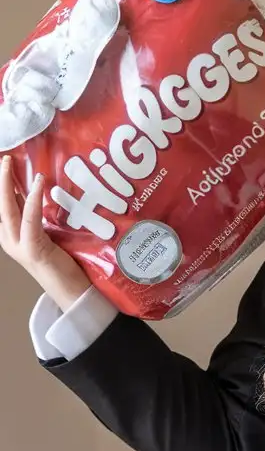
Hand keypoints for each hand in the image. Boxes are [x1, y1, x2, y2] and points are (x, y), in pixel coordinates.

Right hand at [0, 154, 89, 309]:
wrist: (72, 294)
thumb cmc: (64, 264)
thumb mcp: (46, 234)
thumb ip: (36, 216)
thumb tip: (32, 192)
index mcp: (12, 235)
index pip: (4, 205)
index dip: (2, 184)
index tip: (5, 163)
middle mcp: (10, 239)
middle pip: (0, 204)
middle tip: (3, 157)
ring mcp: (19, 246)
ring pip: (6, 209)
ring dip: (6, 184)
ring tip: (8, 164)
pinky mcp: (32, 250)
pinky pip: (29, 220)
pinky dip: (31, 201)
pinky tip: (37, 185)